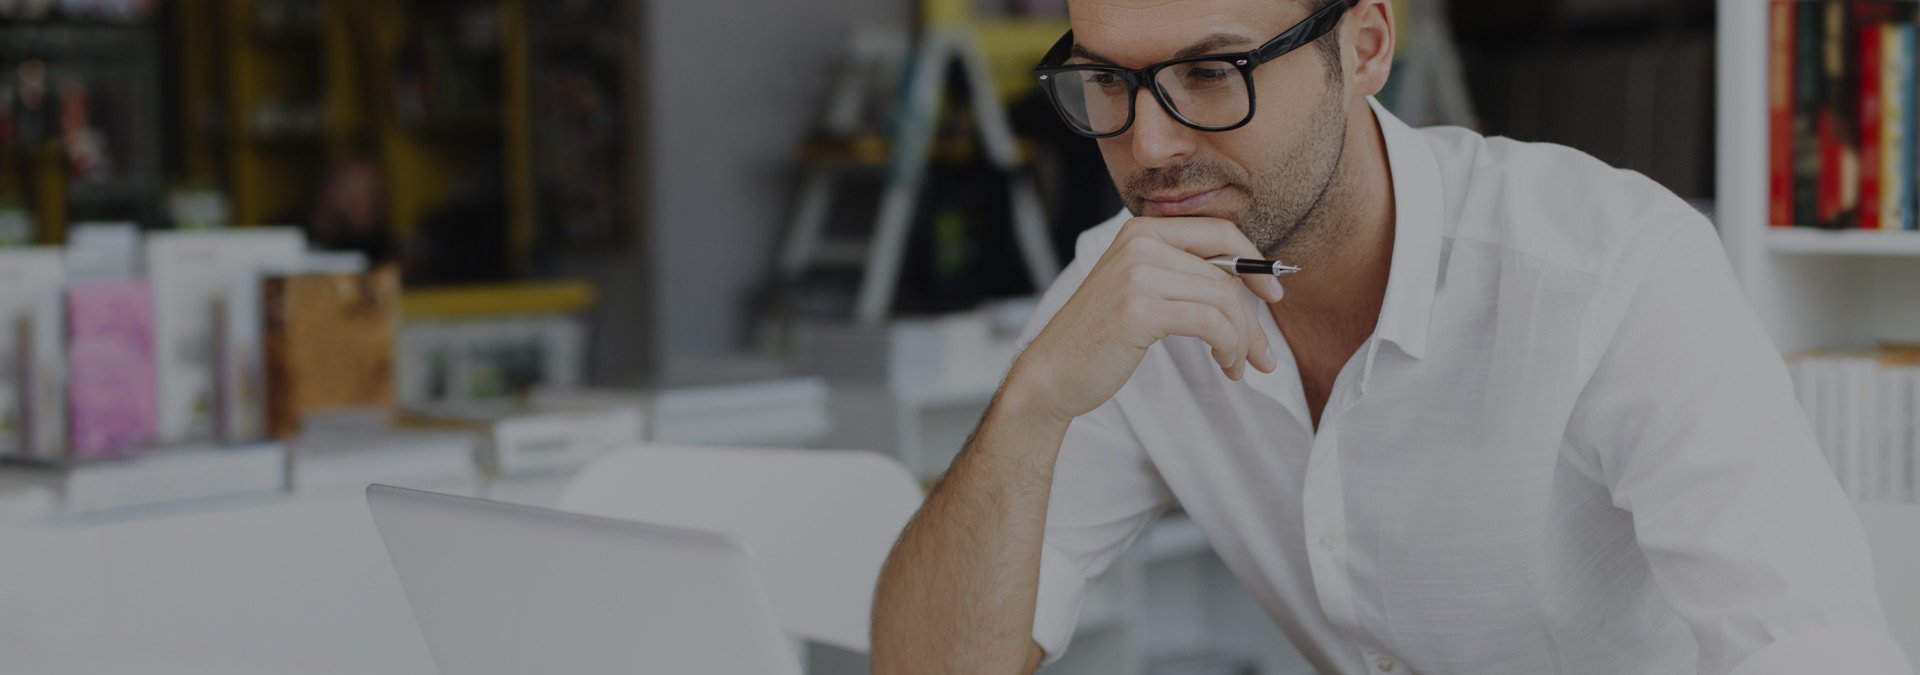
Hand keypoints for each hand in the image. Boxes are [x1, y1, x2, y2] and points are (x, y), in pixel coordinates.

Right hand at [1006, 216, 1282, 422]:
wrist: (1051, 373)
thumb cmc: (1099, 337)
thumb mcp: (1138, 288)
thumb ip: (1180, 272)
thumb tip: (1249, 279)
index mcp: (1142, 230)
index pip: (1220, 231)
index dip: (1255, 262)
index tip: (1272, 294)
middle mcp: (1140, 244)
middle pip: (1227, 270)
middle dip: (1254, 315)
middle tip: (1264, 352)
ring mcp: (1138, 274)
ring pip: (1224, 298)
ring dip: (1243, 339)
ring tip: (1239, 364)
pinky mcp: (1140, 309)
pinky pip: (1211, 322)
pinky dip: (1229, 347)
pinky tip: (1225, 365)